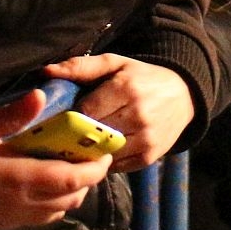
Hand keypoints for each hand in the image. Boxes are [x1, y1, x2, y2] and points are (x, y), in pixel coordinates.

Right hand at [0, 91, 113, 229]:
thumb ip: (12, 115)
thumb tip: (40, 94)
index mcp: (20, 178)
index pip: (72, 179)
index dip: (94, 168)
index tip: (105, 152)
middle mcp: (22, 204)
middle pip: (72, 197)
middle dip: (88, 179)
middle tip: (90, 156)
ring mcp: (13, 218)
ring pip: (59, 210)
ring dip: (72, 192)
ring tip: (71, 167)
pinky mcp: (4, 225)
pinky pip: (42, 218)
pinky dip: (55, 203)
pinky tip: (47, 182)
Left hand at [42, 55, 194, 171]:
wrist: (184, 95)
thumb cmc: (142, 78)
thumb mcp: (116, 64)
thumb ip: (81, 67)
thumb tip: (47, 72)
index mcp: (126, 89)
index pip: (84, 112)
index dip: (73, 114)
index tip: (70, 113)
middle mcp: (137, 115)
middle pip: (91, 134)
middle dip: (79, 133)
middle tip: (73, 129)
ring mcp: (145, 139)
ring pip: (102, 153)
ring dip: (91, 149)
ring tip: (87, 140)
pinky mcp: (148, 157)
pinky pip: (114, 165)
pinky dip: (106, 160)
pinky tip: (104, 148)